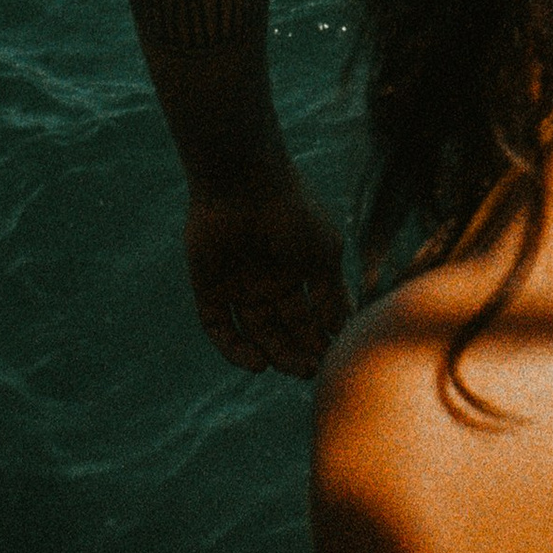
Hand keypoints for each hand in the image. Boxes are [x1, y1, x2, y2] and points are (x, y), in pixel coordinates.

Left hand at [186, 175, 350, 377]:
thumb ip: (333, 294)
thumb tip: (343, 330)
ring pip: (255, 335)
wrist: (244, 182)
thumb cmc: (293, 212)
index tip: (334, 355)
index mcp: (297, 271)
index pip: (310, 316)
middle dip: (300, 352)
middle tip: (312, 370)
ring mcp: (238, 287)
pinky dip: (235, 350)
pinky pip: (220, 329)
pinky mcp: (209, 289)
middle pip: (284, 330)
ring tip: (292, 368)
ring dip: (274, 355)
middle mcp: (268, 282)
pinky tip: (257, 362)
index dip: (321, 338)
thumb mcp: (325, 254)